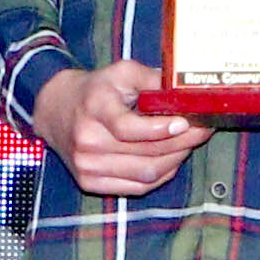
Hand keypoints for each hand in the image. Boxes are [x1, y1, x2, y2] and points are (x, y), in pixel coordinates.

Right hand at [31, 61, 206, 199]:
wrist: (55, 109)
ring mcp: (87, 166)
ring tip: (190, 143)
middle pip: (146, 153)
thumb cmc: (96, 90)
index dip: (161, 129)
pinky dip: (161, 174)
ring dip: (176, 160)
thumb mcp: (122, 72)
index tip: (186, 122)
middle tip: (203, 130)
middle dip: (182, 143)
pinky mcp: (90, 183)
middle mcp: (87, 141)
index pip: (128, 128)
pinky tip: (172, 158)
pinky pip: (138, 186)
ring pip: (147, 174)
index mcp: (94, 108)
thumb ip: (153, 80)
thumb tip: (187, 93)